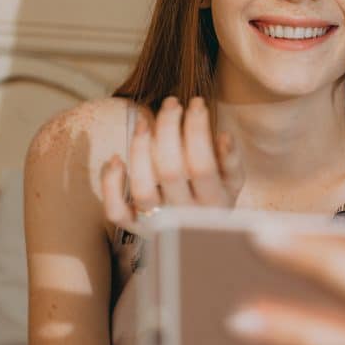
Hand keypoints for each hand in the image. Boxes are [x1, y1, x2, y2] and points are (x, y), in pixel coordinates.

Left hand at [102, 96, 242, 229]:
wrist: (202, 242)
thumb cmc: (217, 199)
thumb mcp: (233, 183)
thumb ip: (231, 160)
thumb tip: (224, 134)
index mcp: (213, 203)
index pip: (202, 164)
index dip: (198, 130)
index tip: (196, 103)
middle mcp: (185, 216)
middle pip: (170, 170)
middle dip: (168, 129)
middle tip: (171, 102)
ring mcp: (158, 223)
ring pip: (142, 189)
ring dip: (139, 150)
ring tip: (143, 120)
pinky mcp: (135, 228)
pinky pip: (116, 211)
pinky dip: (110, 185)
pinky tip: (115, 159)